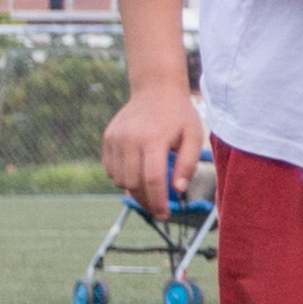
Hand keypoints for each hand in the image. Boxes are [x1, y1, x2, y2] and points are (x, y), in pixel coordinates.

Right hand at [100, 79, 201, 210]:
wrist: (156, 89)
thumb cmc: (179, 115)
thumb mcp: (194, 136)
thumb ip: (188, 164)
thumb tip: (178, 189)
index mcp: (154, 139)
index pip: (153, 180)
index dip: (159, 202)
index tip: (165, 214)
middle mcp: (131, 138)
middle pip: (133, 183)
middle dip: (146, 200)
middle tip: (158, 206)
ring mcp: (116, 138)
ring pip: (119, 179)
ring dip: (134, 189)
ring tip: (149, 187)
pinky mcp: (108, 137)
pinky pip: (110, 169)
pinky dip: (122, 177)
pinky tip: (137, 172)